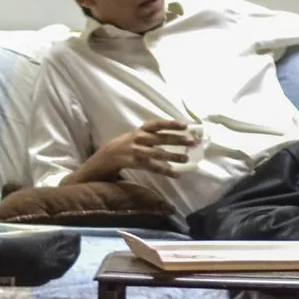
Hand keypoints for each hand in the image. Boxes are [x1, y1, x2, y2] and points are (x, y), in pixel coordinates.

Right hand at [78, 118, 198, 181]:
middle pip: (160, 138)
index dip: (171, 123)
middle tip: (193, 141)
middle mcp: (138, 138)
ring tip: (187, 159)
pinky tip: (176, 174)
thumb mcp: (138, 135)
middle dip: (177, 139)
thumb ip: (154, 135)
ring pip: (157, 153)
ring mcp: (135, 151)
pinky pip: (151, 167)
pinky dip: (164, 170)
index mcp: (140, 130)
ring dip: (173, 156)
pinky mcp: (134, 163)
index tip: (186, 125)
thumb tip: (177, 135)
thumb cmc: (127, 145)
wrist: (106, 157)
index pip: (157, 124)